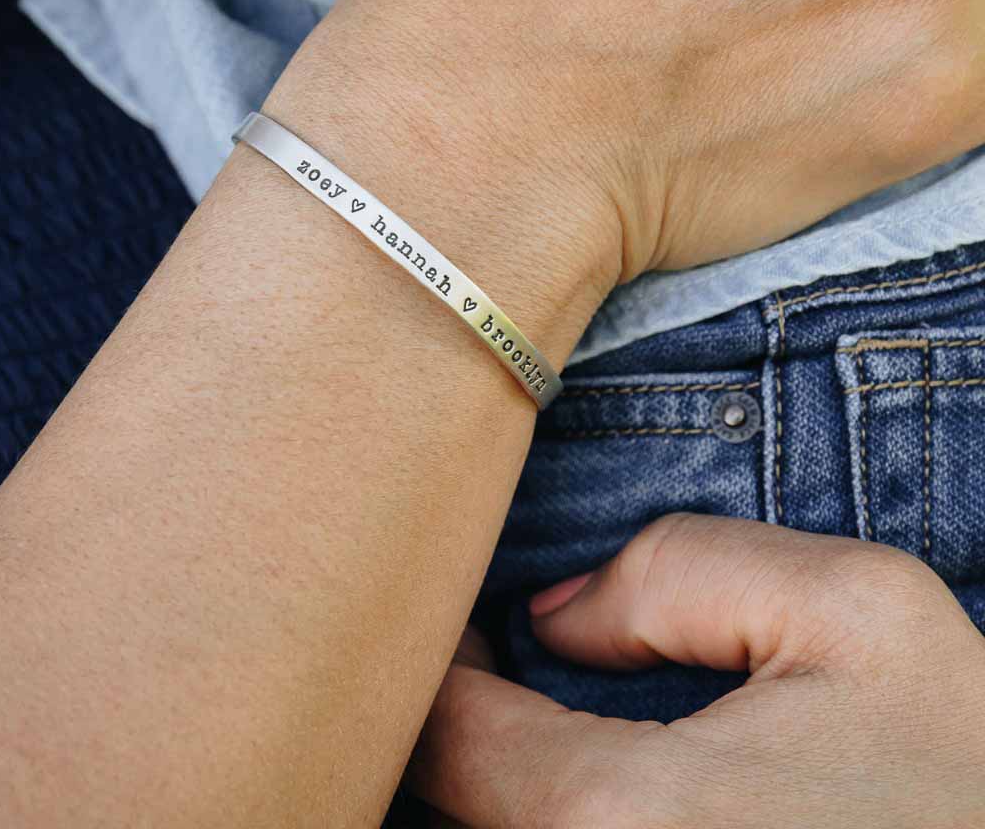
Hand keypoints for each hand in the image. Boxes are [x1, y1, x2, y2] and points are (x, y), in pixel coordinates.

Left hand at [410, 514, 984, 827]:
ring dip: (499, 787)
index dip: (442, 661)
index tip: (475, 622)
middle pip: (454, 811)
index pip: (446, 737)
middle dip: (463, 729)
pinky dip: (540, 817)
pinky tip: (603, 789)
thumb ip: (679, 570)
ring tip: (543, 720)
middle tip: (502, 666)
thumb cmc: (973, 772)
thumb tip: (554, 616)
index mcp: (621, 821)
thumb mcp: (856, 612)